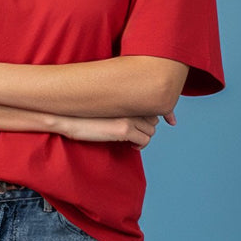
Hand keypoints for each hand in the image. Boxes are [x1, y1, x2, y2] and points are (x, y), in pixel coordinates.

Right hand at [60, 111, 175, 147]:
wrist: (68, 116)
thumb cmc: (82, 111)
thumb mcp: (103, 104)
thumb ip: (119, 105)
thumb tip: (129, 115)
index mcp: (127, 95)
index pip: (153, 101)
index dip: (164, 111)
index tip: (172, 119)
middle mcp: (131, 103)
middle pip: (154, 117)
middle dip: (149, 126)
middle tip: (138, 132)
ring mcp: (129, 116)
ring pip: (151, 130)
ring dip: (144, 136)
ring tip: (133, 140)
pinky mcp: (124, 129)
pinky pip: (144, 140)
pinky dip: (140, 145)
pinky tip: (131, 145)